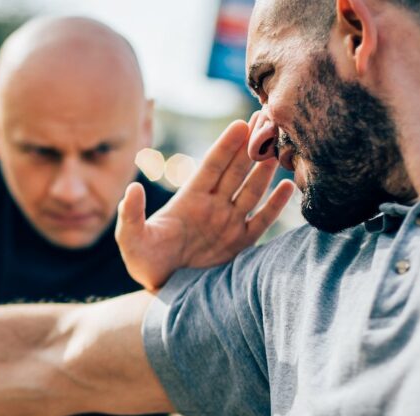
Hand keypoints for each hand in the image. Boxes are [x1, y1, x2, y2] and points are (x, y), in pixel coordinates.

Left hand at [116, 113, 295, 291]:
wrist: (163, 292)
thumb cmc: (143, 262)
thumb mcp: (131, 238)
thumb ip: (132, 214)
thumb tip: (132, 188)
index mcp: (189, 198)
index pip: (212, 165)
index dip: (226, 145)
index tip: (240, 124)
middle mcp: (212, 205)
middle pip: (236, 169)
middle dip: (251, 145)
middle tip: (268, 119)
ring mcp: (227, 222)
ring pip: (251, 189)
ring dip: (265, 169)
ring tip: (281, 146)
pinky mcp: (239, 244)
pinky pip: (261, 221)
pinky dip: (275, 205)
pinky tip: (288, 187)